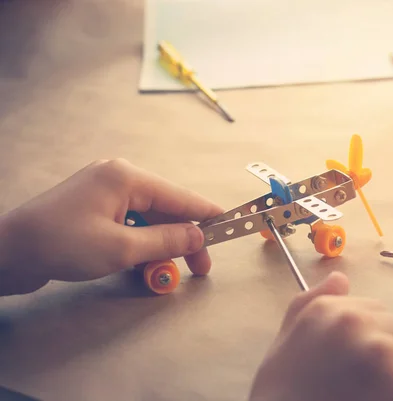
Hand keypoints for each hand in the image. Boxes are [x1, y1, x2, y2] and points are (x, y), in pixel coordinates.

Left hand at [0, 159, 223, 295]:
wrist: (7, 252)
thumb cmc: (63, 244)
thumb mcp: (122, 247)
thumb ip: (166, 239)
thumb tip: (199, 235)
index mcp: (126, 177)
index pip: (180, 196)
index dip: (207, 214)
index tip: (231, 227)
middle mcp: (118, 178)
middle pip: (166, 208)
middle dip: (183, 238)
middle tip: (200, 267)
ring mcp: (104, 193)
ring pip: (149, 219)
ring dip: (161, 245)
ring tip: (168, 271)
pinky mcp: (94, 209)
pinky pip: (130, 224)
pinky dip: (140, 244)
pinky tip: (144, 265)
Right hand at [249, 272, 392, 400]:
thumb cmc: (284, 389)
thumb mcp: (287, 339)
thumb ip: (311, 303)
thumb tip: (340, 278)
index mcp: (328, 309)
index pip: (378, 313)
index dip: (372, 342)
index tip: (358, 364)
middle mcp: (355, 322)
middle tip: (371, 386)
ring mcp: (381, 350)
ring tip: (378, 399)